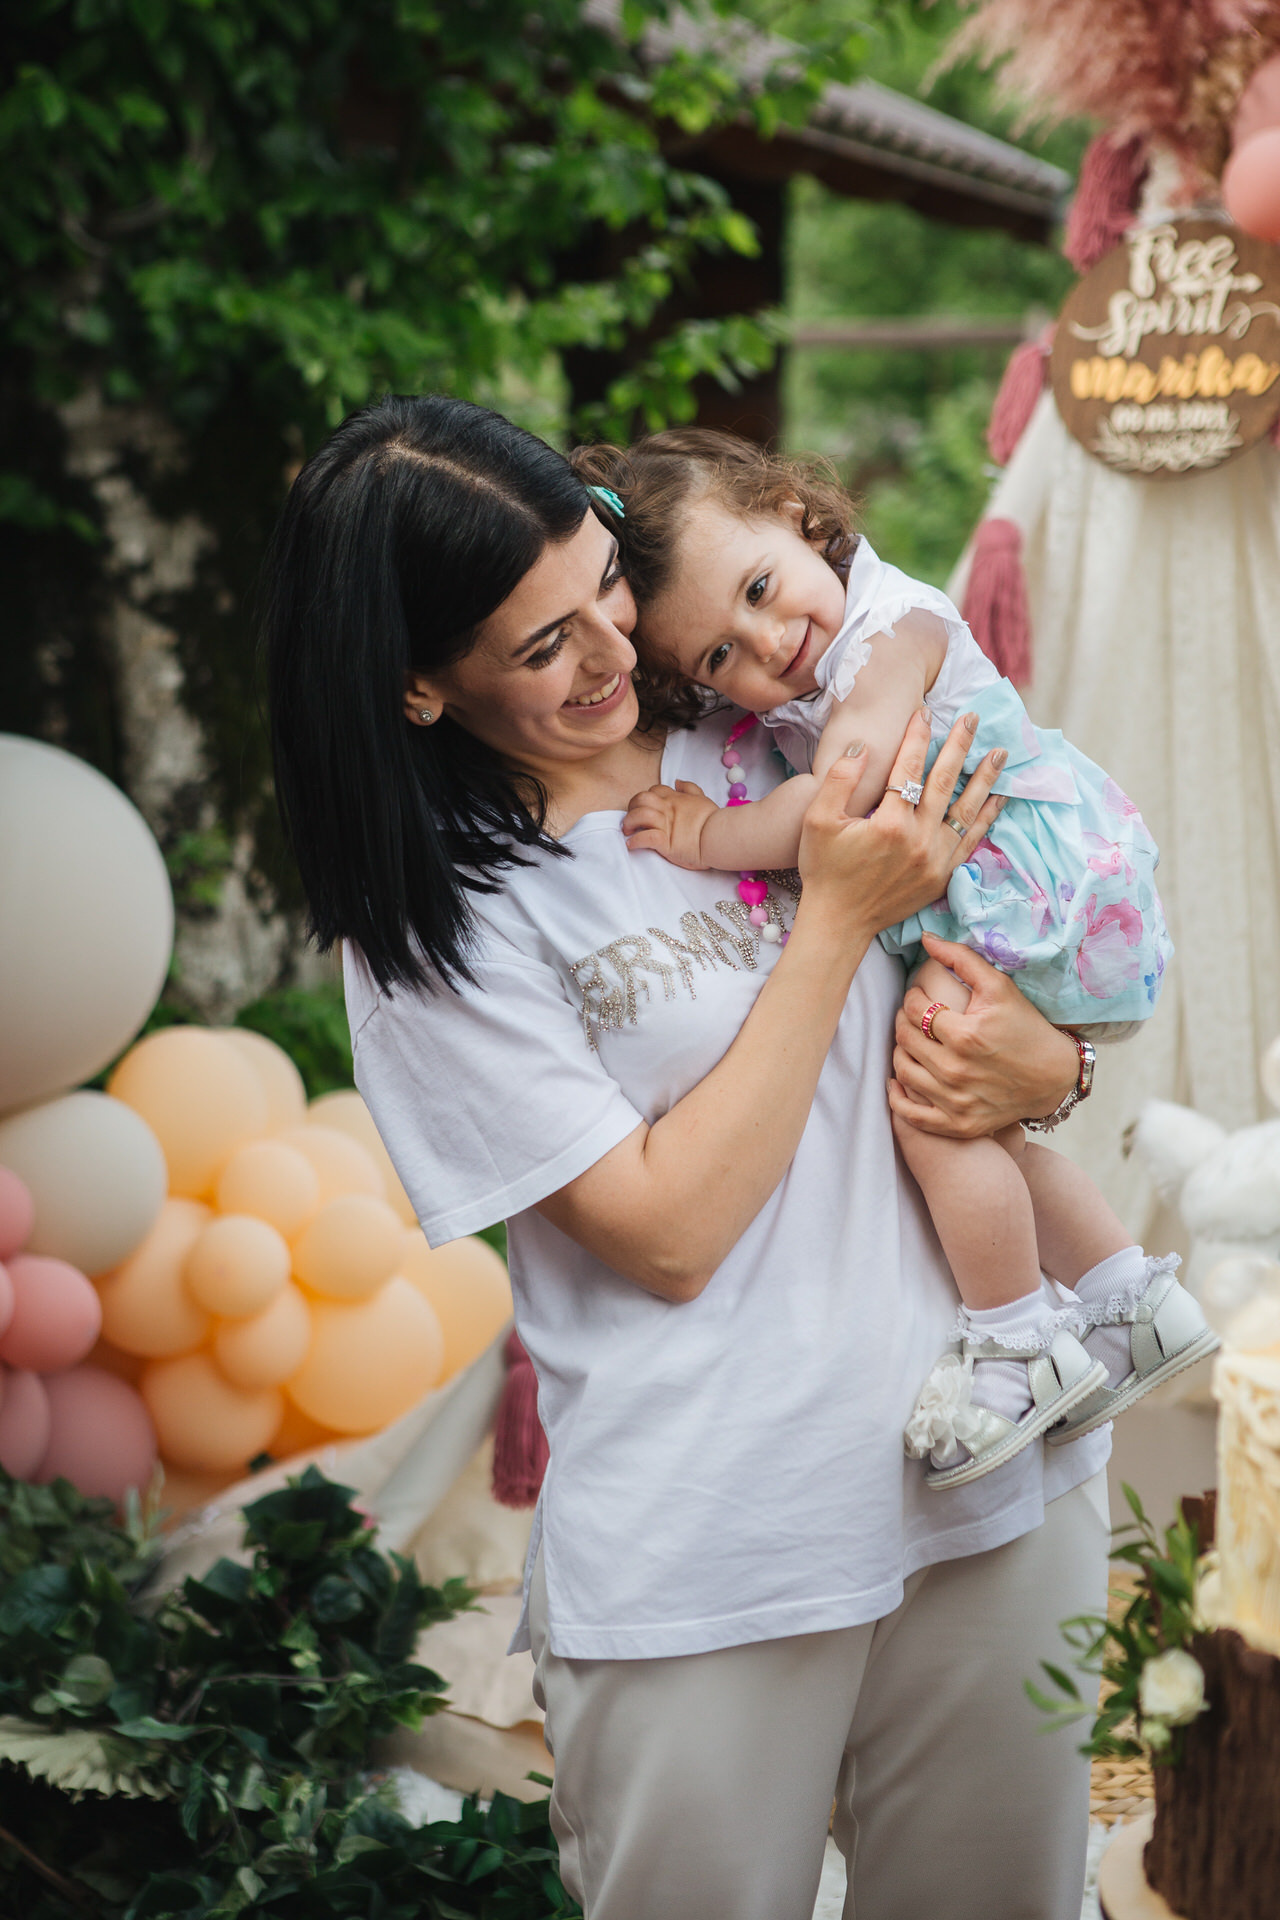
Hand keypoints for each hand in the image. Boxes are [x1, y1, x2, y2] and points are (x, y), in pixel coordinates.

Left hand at [622, 780, 717, 868]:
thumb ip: (689, 789)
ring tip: (629, 831)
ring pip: (639, 815)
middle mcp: (668, 809)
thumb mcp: (702, 799)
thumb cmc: (712, 820)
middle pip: (641, 798)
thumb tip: (677, 782)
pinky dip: (635, 841)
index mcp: (675, 799)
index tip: (644, 809)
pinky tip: (632, 845)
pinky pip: (645, 838)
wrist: (720, 836)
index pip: (654, 791)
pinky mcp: (665, 842)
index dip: (645, 798)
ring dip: (629, 822)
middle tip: (631, 819)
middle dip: (632, 807)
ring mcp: (666, 825)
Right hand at [796, 707, 1004, 938]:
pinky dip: (987, 817)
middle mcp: (919, 840)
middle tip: (973, 718)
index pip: (909, 769)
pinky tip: (999, 797)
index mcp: (889, 824)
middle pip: (945, 782)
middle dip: (960, 746)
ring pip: (966, 810)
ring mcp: (935, 859)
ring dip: (985, 778)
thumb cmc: (824, 869)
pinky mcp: (943, 876)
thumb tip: (865, 746)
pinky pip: (971, 840)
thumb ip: (840, 779)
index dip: (917, 737)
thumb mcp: (817, 821)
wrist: (839, 922)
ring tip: (1000, 752)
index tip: (924, 712)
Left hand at [888, 933, 1079, 1138]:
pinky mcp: (957, 1125)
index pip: (915, 1010)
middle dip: (902, 1020)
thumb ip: (961, 959)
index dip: (911, 997)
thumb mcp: (1000, 987)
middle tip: (911, 1015)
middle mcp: (957, 1071)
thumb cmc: (1026, 1028)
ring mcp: (955, 1102)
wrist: (1053, 1078)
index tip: (919, 996)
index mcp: (966, 1036)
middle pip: (905, 1039)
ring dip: (899, 1051)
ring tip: (910, 1040)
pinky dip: (897, 1097)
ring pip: (902, 1071)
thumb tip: (926, 938)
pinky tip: (899, 1080)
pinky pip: (910, 1115)